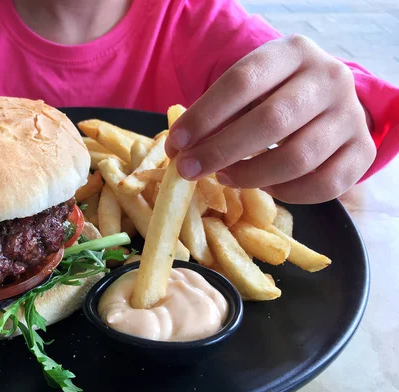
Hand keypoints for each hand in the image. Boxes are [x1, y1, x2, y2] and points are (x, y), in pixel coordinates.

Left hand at [165, 35, 375, 203]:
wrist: (326, 102)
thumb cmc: (273, 96)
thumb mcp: (247, 92)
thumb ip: (216, 117)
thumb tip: (178, 152)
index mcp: (293, 52)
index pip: (243, 81)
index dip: (204, 116)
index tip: (176, 143)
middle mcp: (329, 78)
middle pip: (270, 121)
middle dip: (220, 151)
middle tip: (189, 170)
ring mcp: (351, 115)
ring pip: (297, 158)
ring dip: (251, 176)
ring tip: (224, 178)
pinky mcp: (362, 151)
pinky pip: (324, 184)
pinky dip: (287, 192)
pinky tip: (265, 186)